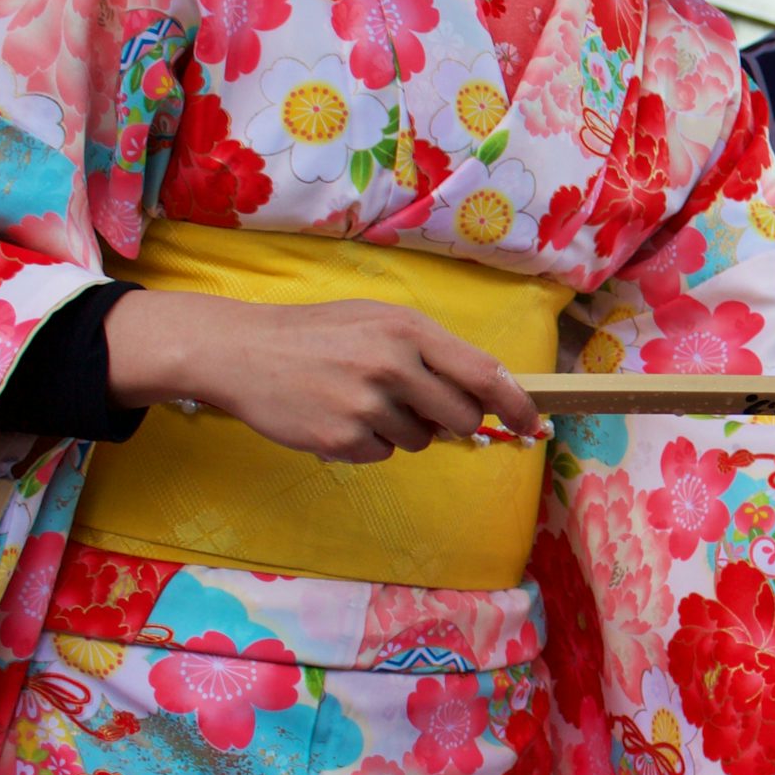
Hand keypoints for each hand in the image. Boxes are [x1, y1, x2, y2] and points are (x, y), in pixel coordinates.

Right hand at [105, 291, 538, 462]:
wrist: (242, 352)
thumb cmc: (318, 334)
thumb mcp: (378, 321)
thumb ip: (432, 352)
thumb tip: (489, 393)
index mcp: (409, 330)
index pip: (484, 374)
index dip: (517, 404)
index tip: (533, 424)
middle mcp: (393, 366)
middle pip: (462, 418)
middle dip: (453, 421)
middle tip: (418, 405)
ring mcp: (367, 405)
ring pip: (421, 440)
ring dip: (402, 429)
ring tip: (359, 398)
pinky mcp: (342, 439)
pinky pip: (381, 454)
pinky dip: (367, 443)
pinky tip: (337, 415)